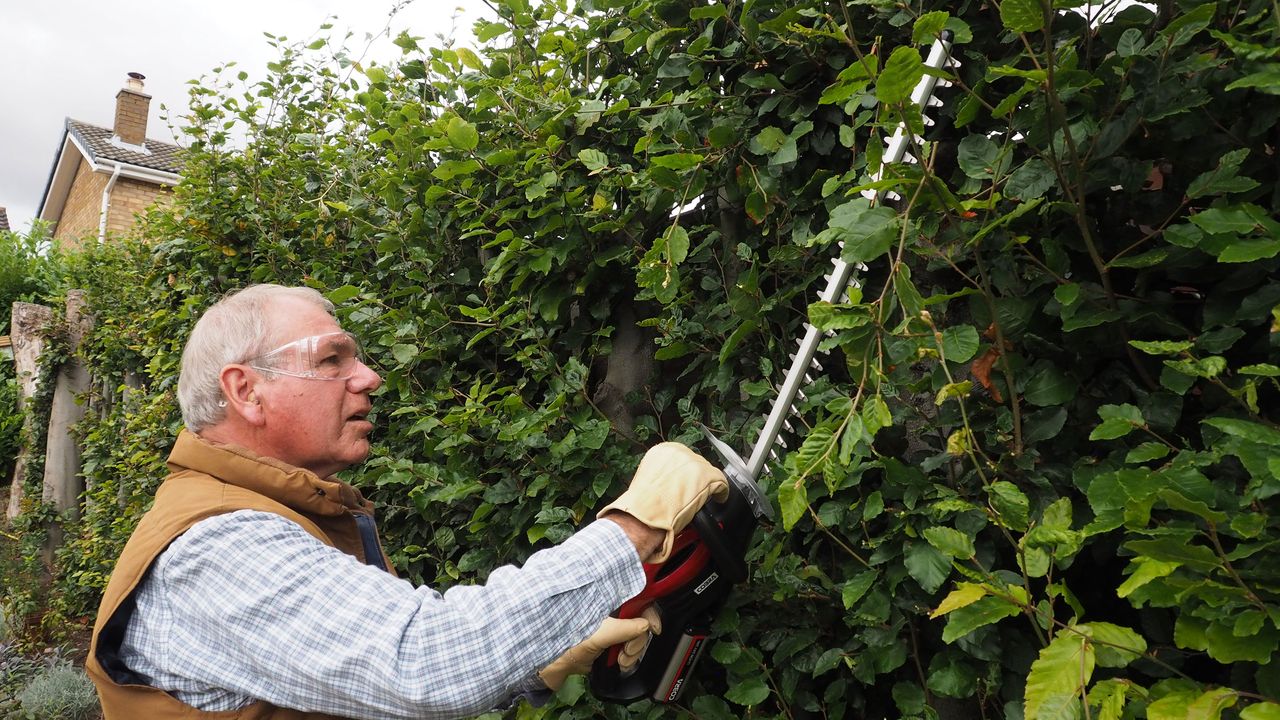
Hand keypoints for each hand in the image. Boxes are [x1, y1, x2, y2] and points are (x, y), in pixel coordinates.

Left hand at [538, 607, 661, 689]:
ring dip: (633, 652)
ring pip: (638, 638)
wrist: (555, 665)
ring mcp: (613, 629)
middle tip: (626, 651)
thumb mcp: (597, 634)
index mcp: (608, 601)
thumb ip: (623, 628)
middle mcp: (612, 613)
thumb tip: (645, 625)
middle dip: (638, 639)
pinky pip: (631, 649)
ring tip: (620, 660)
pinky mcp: (612, 645)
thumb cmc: (567, 642)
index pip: (637, 598)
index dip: (649, 609)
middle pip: (641, 621)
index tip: (654, 627)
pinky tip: (619, 663)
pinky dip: (629, 658)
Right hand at [598, 443, 728, 562]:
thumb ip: (663, 473)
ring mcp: (694, 463)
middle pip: (697, 463)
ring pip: (709, 472)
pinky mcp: (707, 476)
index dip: (687, 472)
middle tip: (694, 493)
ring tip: (706, 497)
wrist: (644, 516)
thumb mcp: (648, 479)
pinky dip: (722, 492)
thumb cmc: (643, 505)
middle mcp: (679, 452)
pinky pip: (721, 482)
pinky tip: (720, 498)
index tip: (687, 481)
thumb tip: (673, 479)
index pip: (683, 457)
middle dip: (697, 478)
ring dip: (708, 484)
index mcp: (662, 450)